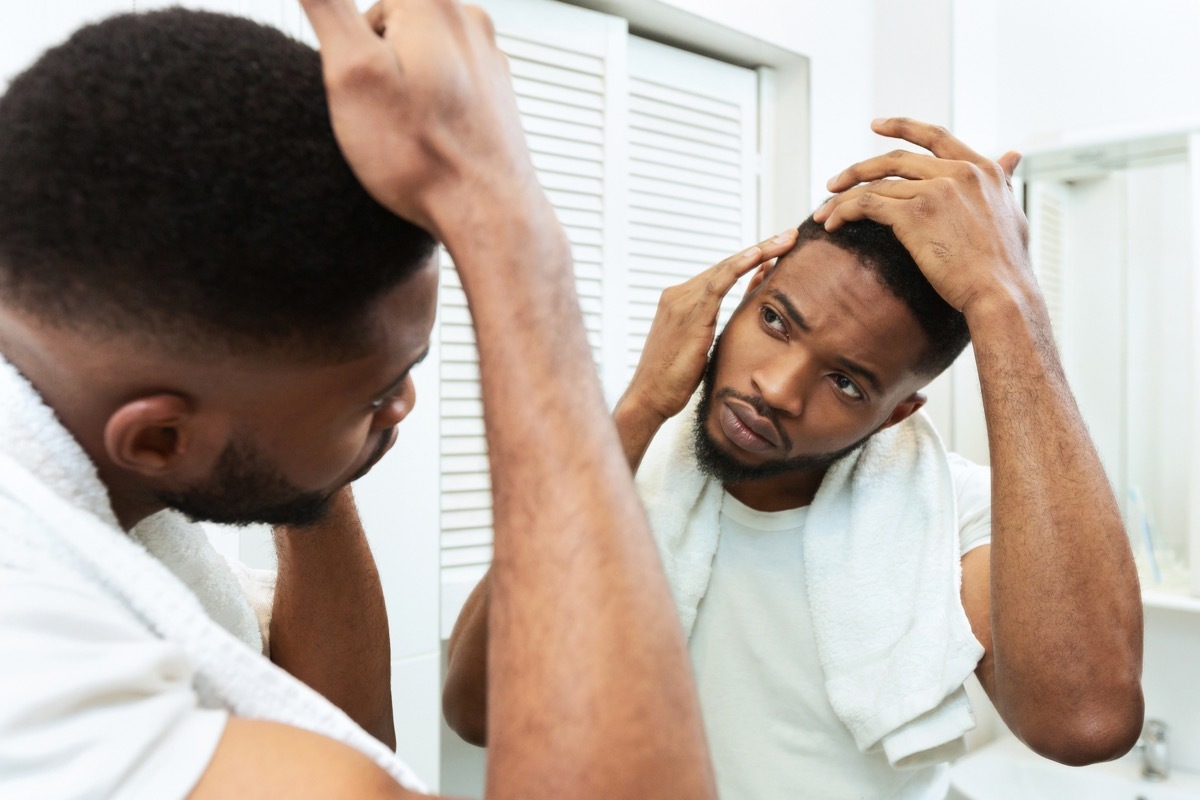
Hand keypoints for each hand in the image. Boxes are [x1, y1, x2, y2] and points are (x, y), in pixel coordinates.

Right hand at [300, 0, 534, 237]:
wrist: (489, 214)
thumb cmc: (421, 153)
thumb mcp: (351, 70)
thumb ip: (326, 5)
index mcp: (434, 3)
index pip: (365, 8)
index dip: (351, 50)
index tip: (366, 90)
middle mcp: (471, 21)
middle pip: (394, 29)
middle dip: (378, 68)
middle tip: (384, 117)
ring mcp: (490, 59)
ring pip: (420, 61)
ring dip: (405, 92)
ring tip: (410, 135)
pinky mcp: (497, 95)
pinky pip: (446, 90)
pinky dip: (433, 111)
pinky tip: (433, 144)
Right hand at [622, 230, 798, 422]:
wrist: (649, 398)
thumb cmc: (674, 379)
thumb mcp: (702, 344)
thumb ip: (719, 321)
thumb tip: (742, 306)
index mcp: (680, 301)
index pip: (721, 272)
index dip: (751, 259)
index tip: (778, 249)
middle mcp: (678, 295)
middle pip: (726, 265)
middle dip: (761, 248)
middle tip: (791, 235)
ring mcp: (681, 302)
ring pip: (726, 268)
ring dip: (759, 251)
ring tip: (785, 240)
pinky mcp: (690, 315)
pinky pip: (717, 284)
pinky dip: (739, 266)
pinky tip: (759, 255)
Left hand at [813, 117, 1032, 315]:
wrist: (1001, 292)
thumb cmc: (1007, 263)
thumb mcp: (1011, 209)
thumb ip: (1003, 179)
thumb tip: (1012, 155)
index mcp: (981, 167)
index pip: (934, 136)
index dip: (902, 127)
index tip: (875, 125)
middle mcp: (958, 172)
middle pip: (894, 159)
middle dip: (858, 169)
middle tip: (833, 182)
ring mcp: (935, 191)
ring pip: (875, 184)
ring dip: (843, 197)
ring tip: (824, 211)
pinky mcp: (914, 215)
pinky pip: (867, 205)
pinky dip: (845, 211)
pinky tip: (833, 224)